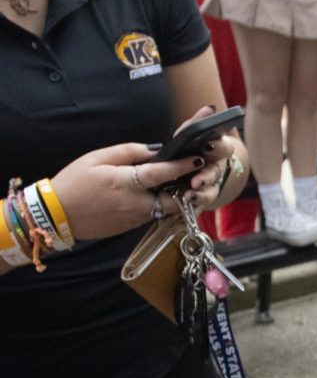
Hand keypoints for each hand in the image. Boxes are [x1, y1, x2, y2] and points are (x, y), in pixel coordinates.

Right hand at [51, 143, 207, 239]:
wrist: (58, 214)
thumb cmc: (74, 182)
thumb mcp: (97, 158)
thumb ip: (129, 152)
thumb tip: (155, 150)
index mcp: (125, 183)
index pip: (161, 174)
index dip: (182, 166)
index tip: (198, 159)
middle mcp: (135, 204)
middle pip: (175, 201)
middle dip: (189, 191)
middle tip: (197, 177)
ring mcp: (135, 218)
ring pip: (167, 210)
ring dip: (178, 199)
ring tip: (184, 185)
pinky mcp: (132, 227)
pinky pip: (155, 215)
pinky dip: (163, 206)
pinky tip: (164, 195)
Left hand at [166, 105, 239, 209]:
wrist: (175, 169)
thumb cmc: (185, 148)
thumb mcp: (187, 135)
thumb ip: (197, 124)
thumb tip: (209, 109)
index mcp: (216, 150)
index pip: (224, 148)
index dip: (218, 148)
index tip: (207, 146)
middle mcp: (217, 167)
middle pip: (218, 171)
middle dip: (207, 175)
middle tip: (196, 179)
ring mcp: (212, 184)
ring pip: (213, 188)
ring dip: (202, 191)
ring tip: (189, 193)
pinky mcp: (204, 196)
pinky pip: (205, 200)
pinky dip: (197, 199)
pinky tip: (187, 198)